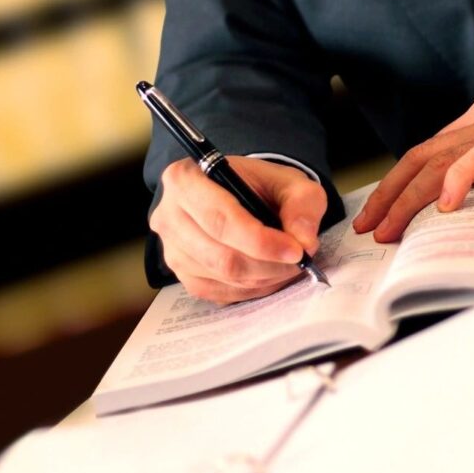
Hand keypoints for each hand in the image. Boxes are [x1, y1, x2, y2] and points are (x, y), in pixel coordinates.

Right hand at [150, 156, 326, 304]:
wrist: (237, 195)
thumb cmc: (259, 185)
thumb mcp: (288, 181)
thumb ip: (302, 204)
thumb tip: (304, 241)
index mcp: (185, 179)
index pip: (220, 218)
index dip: (260, 241)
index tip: (296, 250)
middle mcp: (168, 216)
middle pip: (221, 255)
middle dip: (268, 264)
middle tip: (299, 260)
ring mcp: (171, 250)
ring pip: (222, 277)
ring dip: (264, 277)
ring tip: (287, 265)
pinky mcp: (182, 276)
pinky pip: (220, 292)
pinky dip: (252, 288)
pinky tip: (268, 273)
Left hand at [353, 71, 473, 241]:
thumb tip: (470, 194)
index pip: (426, 153)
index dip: (398, 183)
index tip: (379, 212)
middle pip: (419, 159)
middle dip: (389, 195)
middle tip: (369, 229)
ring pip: (438, 164)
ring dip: (408, 199)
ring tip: (390, 230)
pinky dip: (456, 181)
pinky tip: (445, 205)